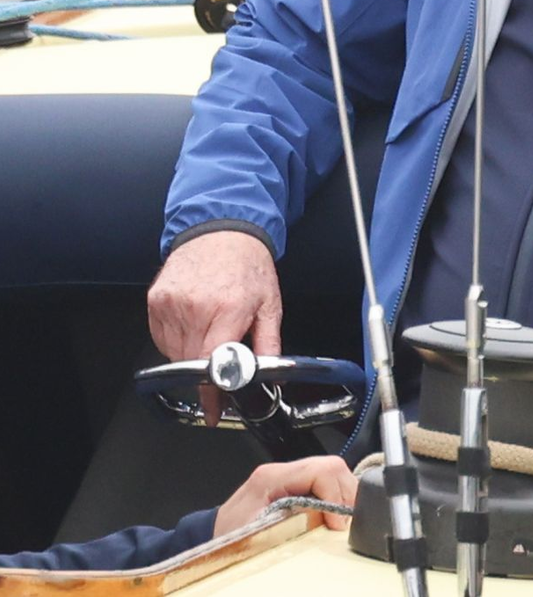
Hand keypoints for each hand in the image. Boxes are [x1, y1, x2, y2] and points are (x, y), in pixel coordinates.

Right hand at [148, 230, 282, 424]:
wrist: (222, 229)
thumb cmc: (247, 264)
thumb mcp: (270, 304)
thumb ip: (269, 344)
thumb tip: (271, 376)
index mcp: (228, 308)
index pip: (213, 363)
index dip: (213, 391)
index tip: (214, 408)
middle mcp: (196, 306)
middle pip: (192, 362)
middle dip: (207, 370)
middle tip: (222, 356)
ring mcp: (172, 303)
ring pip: (175, 353)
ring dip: (192, 354)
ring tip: (211, 326)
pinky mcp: (156, 300)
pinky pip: (162, 338)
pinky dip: (177, 339)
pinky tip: (194, 321)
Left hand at [212, 456, 357, 536]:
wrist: (207, 540)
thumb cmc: (226, 540)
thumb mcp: (260, 535)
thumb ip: (295, 523)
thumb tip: (328, 522)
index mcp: (272, 477)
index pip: (321, 470)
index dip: (336, 496)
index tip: (338, 524)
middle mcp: (282, 470)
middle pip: (332, 466)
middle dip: (345, 494)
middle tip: (346, 524)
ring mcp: (288, 475)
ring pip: (332, 472)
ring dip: (343, 496)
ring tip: (342, 523)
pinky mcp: (293, 484)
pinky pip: (325, 482)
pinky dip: (335, 498)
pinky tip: (333, 517)